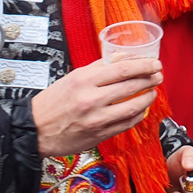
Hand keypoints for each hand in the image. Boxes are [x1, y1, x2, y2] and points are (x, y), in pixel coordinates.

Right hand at [31, 58, 161, 156]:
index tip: (155, 64)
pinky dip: (137, 115)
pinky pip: (126, 124)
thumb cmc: (53, 102)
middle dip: (150, 80)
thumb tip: (123, 58)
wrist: (34, 129)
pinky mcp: (99, 135)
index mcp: (85, 80)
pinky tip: (141, 109)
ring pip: (132, 107)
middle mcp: (92, 99)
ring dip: (147, 98)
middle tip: (158, 75)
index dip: (143, 66)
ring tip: (152, 91)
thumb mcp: (74, 77)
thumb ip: (99, 67)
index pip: (123, 69)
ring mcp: (96, 119)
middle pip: (131, 86)